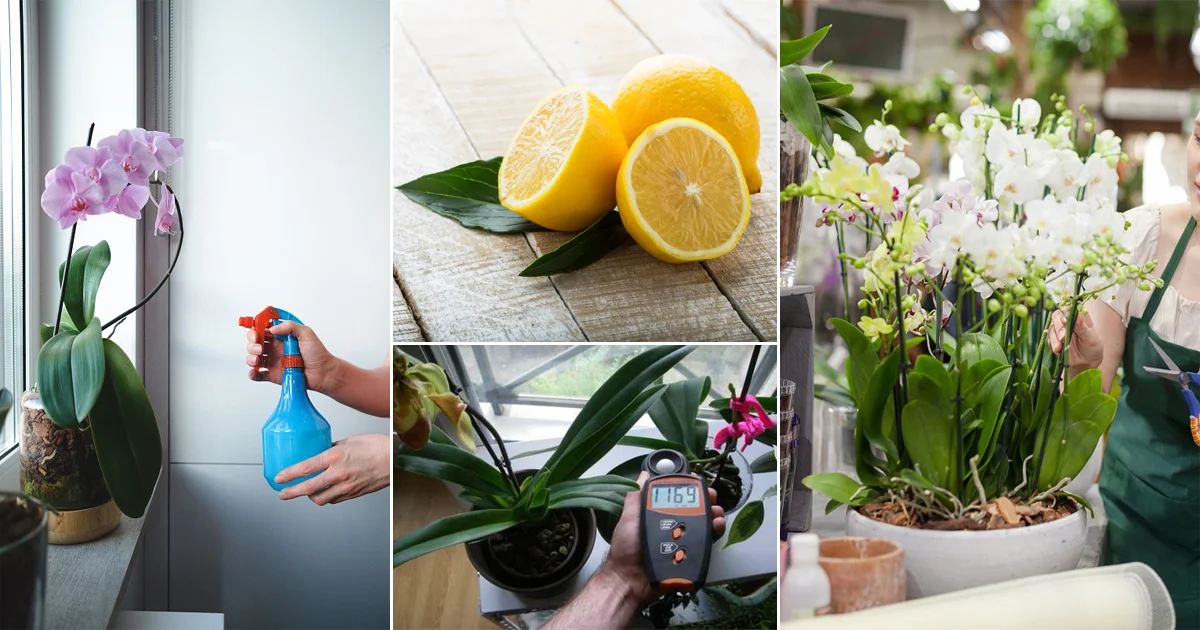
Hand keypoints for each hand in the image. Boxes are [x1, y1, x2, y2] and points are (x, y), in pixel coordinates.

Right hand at [245, 320, 342, 394]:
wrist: (323, 373)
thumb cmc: (317, 353)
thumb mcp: (306, 333)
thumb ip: (290, 326)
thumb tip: (273, 328)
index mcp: (281, 337)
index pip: (263, 330)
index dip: (256, 329)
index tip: (256, 331)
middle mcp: (275, 349)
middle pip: (255, 343)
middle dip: (252, 344)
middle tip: (259, 347)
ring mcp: (273, 361)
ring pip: (254, 358)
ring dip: (250, 358)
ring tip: (257, 359)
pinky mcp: (273, 374)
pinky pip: (258, 374)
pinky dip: (253, 374)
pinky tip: (255, 372)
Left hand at [275, 433, 389, 504]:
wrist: (395, 459)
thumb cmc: (377, 447)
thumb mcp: (350, 441)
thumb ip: (333, 448)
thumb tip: (320, 451)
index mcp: (335, 457)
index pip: (305, 468)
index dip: (289, 474)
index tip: (279, 477)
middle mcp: (339, 473)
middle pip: (308, 488)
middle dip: (291, 492)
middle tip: (283, 493)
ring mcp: (346, 486)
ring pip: (320, 499)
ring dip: (309, 497)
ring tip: (304, 493)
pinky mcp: (353, 494)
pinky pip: (334, 500)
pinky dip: (326, 498)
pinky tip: (324, 492)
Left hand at [600, 471, 725, 604]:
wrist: (631, 580)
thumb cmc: (626, 550)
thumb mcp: (628, 519)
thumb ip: (636, 498)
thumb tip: (643, 475)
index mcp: (657, 515)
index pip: (676, 498)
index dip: (687, 490)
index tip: (695, 483)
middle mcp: (671, 525)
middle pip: (694, 509)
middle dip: (705, 501)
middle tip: (711, 497)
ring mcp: (681, 540)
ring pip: (702, 524)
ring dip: (713, 515)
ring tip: (716, 512)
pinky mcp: (689, 554)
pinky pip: (704, 542)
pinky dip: (714, 533)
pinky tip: (716, 526)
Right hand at [1048, 309, 1103, 370]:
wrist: (1086, 363)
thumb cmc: (1092, 348)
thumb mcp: (1092, 339)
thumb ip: (1083, 328)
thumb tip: (1078, 315)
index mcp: (1079, 317)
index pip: (1070, 308)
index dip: (1065, 311)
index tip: (1065, 320)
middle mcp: (1068, 321)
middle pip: (1057, 316)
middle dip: (1058, 326)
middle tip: (1062, 337)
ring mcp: (1060, 330)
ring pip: (1051, 328)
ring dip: (1054, 337)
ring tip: (1059, 347)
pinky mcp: (1054, 339)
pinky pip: (1049, 339)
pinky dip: (1052, 344)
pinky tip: (1057, 350)